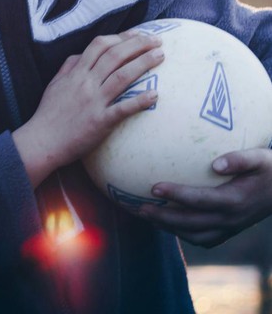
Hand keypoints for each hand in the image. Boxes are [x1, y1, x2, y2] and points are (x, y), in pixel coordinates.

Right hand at [13, 30, 163, 187]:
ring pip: (121, 76)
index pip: (99, 45)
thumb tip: (81, 55)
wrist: (42, 140)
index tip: (137, 34)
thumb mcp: (55, 83)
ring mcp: (94, 101)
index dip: (120, 37)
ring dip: (143, 64)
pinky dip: (139, 101)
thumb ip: (69, 67)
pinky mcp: (100, 121)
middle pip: (114, 56)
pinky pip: (122, 109)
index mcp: (76, 72)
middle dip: (137, 44)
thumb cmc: (49, 113)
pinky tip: (155, 95)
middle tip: (157, 40)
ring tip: (160, 55)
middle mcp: (86, 83)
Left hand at [138, 148, 271, 246]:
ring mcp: (230, 228)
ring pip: (195, 236)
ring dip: (169, 228)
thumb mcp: (260, 157)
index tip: (153, 187)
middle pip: (191, 223)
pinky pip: (203, 239)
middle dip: (163, 217)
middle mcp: (231, 219)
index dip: (176, 195)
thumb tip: (215, 164)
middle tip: (138, 207)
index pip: (199, 200)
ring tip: (145, 215)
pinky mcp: (230, 231)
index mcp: (235, 200)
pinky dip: (183, 233)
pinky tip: (165, 222)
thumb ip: (240, 159)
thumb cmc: (270, 168)